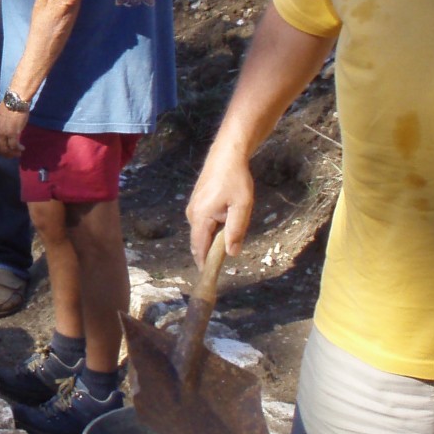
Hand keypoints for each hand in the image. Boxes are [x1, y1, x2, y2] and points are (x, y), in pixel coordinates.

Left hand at [0, 104, 27, 158]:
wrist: (15, 101)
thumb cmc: (8, 106)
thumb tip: (0, 136)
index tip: (3, 151)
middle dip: (5, 154)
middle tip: (12, 155)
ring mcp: (3, 133)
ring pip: (6, 149)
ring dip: (13, 153)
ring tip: (18, 153)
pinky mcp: (12, 133)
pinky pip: (14, 146)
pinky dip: (18, 149)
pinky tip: (22, 148)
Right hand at [185, 150, 255, 269]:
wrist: (227, 155)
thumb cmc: (236, 180)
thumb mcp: (242, 207)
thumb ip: (236, 231)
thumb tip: (231, 254)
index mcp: (201, 218)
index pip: (199, 249)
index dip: (204, 265)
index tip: (209, 278)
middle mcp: (192, 215)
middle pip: (199, 242)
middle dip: (210, 253)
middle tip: (225, 260)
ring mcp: (193, 208)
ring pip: (202, 232)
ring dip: (213, 239)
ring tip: (230, 238)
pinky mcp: (197, 202)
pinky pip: (203, 223)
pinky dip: (212, 229)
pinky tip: (226, 223)